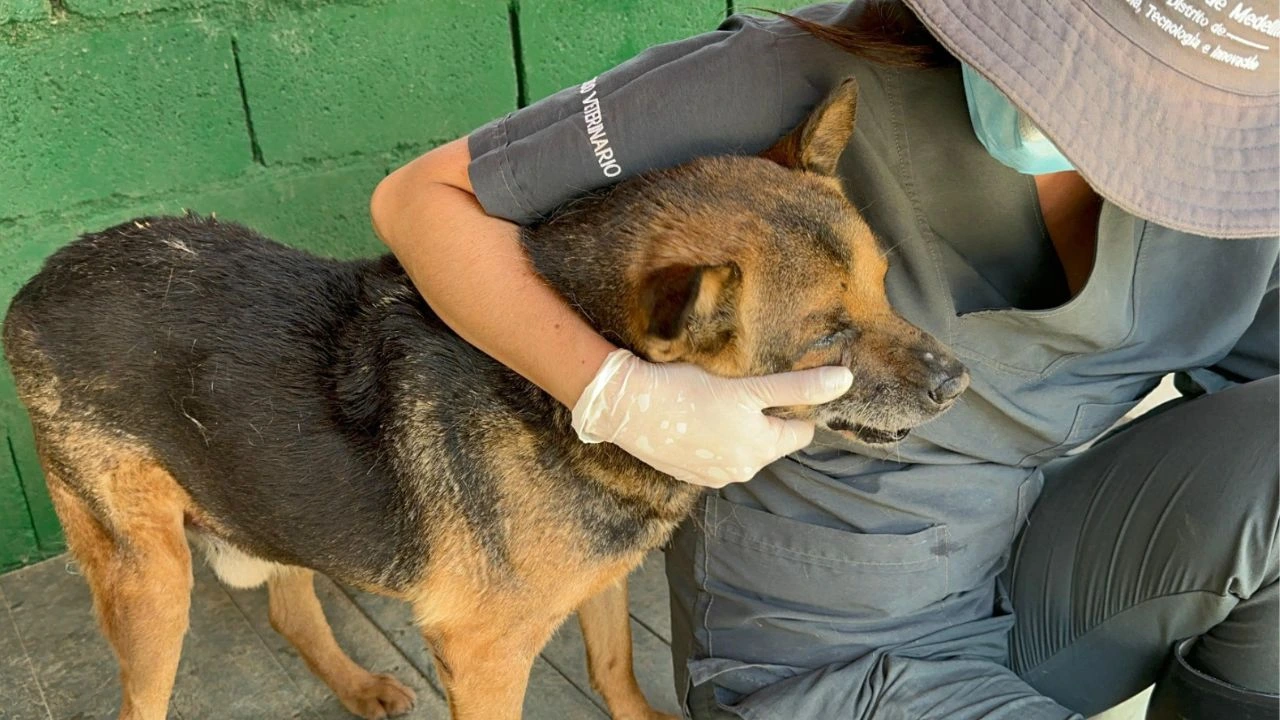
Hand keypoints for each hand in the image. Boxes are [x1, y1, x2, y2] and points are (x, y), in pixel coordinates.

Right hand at [571, 349, 853, 487]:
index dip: (793, 407)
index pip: (800, 432)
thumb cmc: (688, 392)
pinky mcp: (688, 473)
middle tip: (742, 388)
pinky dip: (712, 438)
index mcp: (761, 450)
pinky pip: (714, 455)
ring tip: (718, 400)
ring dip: (737, 428)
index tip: (775, 385)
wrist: (627, 407)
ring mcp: (713, 476)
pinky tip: (696, 416)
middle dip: (764, 418)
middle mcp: (741, 471)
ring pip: (742, 448)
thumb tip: (846, 381)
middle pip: (771, 441)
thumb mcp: (749, 386)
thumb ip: (797, 388)